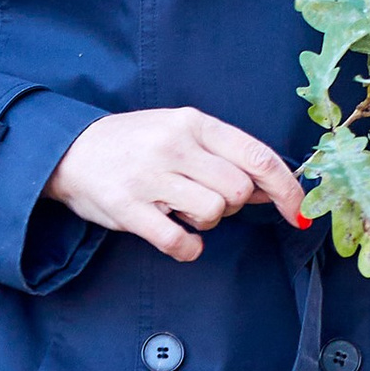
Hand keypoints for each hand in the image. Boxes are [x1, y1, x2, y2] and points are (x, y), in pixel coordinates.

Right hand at [47, 106, 308, 261]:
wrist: (71, 151)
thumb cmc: (136, 144)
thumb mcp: (181, 134)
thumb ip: (225, 157)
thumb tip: (275, 188)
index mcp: (193, 123)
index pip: (257, 156)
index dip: (287, 188)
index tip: (299, 211)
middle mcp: (173, 145)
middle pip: (239, 190)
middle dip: (234, 205)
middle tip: (205, 199)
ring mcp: (149, 176)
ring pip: (214, 212)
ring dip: (207, 222)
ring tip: (181, 210)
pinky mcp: (128, 208)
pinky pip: (179, 241)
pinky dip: (187, 247)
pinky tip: (178, 238)